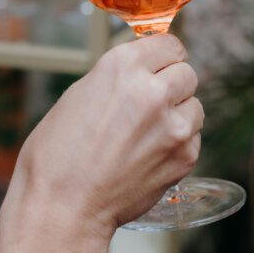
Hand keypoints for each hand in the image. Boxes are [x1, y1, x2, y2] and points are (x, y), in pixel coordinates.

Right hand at [0, 35, 202, 252]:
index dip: (162, 56)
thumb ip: (118, 78)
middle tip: (151, 102)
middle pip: (187, 72)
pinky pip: (194, 137)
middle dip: (171, 84)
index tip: (158, 65)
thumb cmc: (57, 156)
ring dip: (179, 113)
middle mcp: (154, 91)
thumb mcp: (79, 95)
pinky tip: (149, 155)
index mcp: (122, 67)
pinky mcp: (185, 157)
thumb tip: (144, 71)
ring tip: (148, 132)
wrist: (64, 209)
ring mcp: (174, 126)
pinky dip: (178, 143)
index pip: (168, 43)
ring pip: (195, 105)